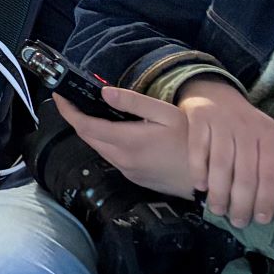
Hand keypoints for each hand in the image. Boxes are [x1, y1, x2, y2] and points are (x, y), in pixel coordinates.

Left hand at [57, 83, 273, 228]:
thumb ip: (133, 102)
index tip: (59, 95)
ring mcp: (129, 172)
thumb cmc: (192, 142)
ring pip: (100, 149)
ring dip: (91, 131)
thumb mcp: (166, 114)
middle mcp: (122, 160)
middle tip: (72, 99)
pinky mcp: (137, 179)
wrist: (213, 181)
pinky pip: (113, 158)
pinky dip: (105, 142)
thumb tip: (103, 92)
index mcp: (126, 141)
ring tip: (90, 110)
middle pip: (89, 138)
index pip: (84, 126)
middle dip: (76, 118)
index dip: (68, 110)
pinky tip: (113, 130)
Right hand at [177, 76, 273, 227]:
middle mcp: (246, 128)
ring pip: (221, 164)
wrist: (215, 93)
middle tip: (238, 221)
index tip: (262, 219)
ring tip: (218, 210)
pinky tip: (200, 186)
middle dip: (242, 202)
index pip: (271, 172)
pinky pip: (198, 149)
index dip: (268, 198)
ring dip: (219, 192)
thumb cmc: (246, 123)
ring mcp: (221, 123)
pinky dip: (199, 170)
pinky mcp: (199, 118)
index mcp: (268, 134)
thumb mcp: (270, 135)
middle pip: (245, 173)